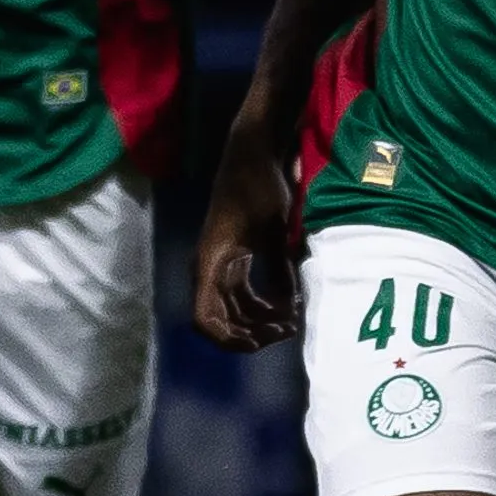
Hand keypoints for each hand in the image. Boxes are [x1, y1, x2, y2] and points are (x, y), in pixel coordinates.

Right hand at [190, 119, 304, 353]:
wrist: (254, 154)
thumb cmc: (259, 187)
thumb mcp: (273, 230)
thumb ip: (279, 271)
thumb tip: (288, 307)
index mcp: (209, 263)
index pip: (204, 317)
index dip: (228, 338)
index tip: (259, 342)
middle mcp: (209, 268)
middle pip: (221, 319)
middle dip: (252, 332)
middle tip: (287, 330)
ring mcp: (221, 264)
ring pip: (234, 308)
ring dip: (259, 320)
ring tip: (292, 321)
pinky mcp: (235, 258)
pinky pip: (243, 293)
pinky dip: (263, 304)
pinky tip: (288, 304)